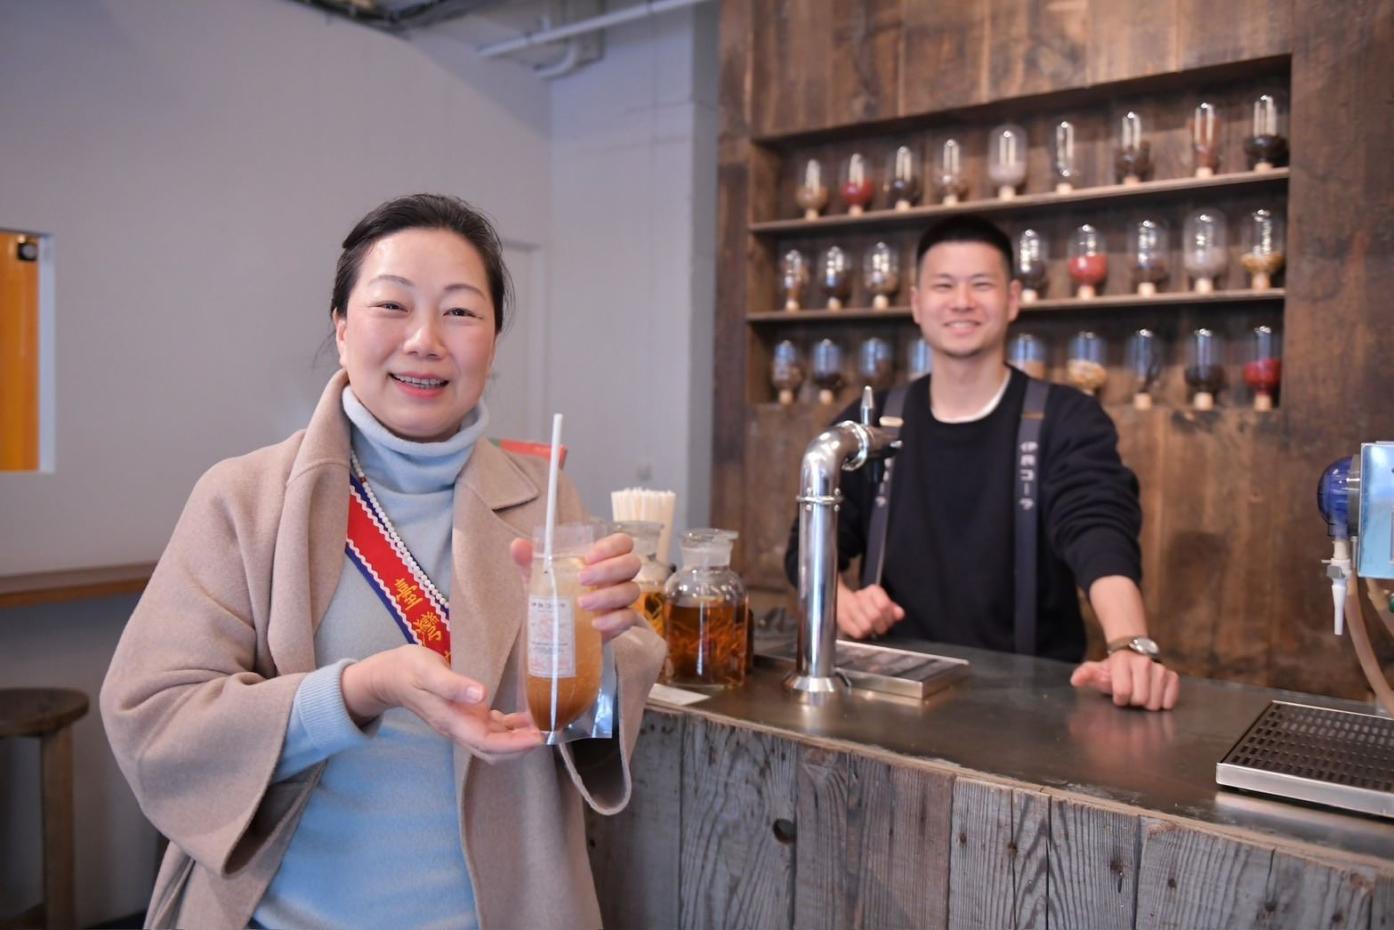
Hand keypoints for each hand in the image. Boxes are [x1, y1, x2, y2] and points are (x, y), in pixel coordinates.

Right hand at [341, 645, 543, 760]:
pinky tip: (523, 717)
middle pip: (493, 751)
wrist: (390, 675)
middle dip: (520, 747)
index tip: (537, 737)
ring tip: (541, 723)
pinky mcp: (463, 715)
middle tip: (547, 732)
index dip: (514, 745)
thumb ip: (453, 685)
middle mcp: (458, 728)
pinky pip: (490, 728)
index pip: (487, 743)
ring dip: (517, 738)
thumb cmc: (409, 670)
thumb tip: (481, 695)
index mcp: (451, 722)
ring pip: (494, 742)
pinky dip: (509, 727)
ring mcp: (461, 723)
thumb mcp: (429, 672)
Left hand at [509, 533, 642, 642]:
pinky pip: (629, 618)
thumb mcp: (539, 579)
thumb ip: (529, 561)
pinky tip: (595, 624)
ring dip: (607, 596)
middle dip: (609, 570)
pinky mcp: (621, 622)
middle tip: (582, 578)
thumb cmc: (555, 596)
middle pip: (631, 564)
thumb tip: (517, 545)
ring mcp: (622, 599)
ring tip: (581, 604)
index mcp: (603, 559)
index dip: (611, 546)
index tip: (587, 557)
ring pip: (632, 591)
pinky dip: (614, 620)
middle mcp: (618, 576)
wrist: (558, 631)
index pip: (622, 542)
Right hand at [835, 581, 904, 638]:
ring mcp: (848, 608)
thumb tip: (900, 614)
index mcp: (873, 591)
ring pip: (866, 626)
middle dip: (881, 626)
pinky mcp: (842, 619)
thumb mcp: (882, 603)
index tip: (888, 621)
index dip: (889, 617)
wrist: (842, 601)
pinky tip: (862, 630)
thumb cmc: (868, 604)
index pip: (884, 605)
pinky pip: (857, 633)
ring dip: (871, 631)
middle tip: (880, 628)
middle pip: (875, 616)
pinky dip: (862, 635)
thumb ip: (893, 609)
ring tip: (871, 629)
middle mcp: (859, 597)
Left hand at [1070, 649, 1179, 710]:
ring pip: (1155, 704)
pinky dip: (1162, 702)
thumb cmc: (1113, 668)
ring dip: (1146, 703)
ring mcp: (1160, 669)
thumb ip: (1086, 674)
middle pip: (1140, 700)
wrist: (1133, 654)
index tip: (1118, 695)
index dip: (1119, 698)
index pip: (1123, 692)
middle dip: (1133, 702)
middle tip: (1130, 693)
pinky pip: (1170, 701)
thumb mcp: (1097, 670)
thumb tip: (1075, 680)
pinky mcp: (1173, 677)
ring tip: (1141, 693)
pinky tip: (1153, 695)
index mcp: (1123, 661)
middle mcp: (1144, 663)